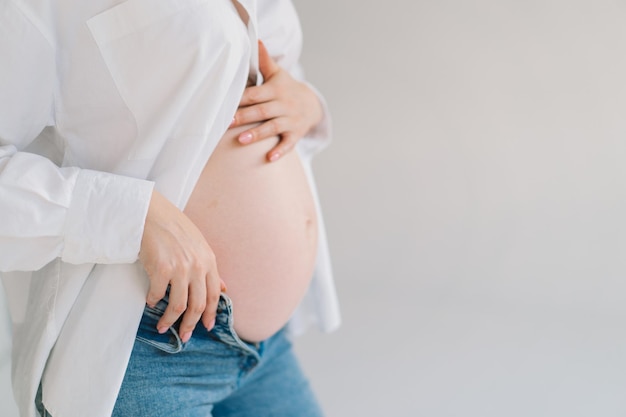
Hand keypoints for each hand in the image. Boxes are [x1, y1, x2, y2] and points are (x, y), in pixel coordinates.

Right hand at [139, 190, 224, 342]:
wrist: (151, 212)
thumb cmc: (173, 227)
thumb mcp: (199, 245)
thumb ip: (210, 268)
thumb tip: (225, 288)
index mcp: (209, 260)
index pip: (215, 294)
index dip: (210, 313)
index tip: (206, 327)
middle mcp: (197, 266)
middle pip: (198, 304)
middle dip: (191, 324)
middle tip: (184, 336)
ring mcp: (180, 268)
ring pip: (179, 305)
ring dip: (170, 320)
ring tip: (163, 327)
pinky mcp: (161, 269)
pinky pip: (158, 295)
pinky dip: (153, 302)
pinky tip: (150, 302)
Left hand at [231, 40, 323, 161]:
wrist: (312, 104)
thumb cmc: (286, 89)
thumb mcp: (278, 74)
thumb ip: (264, 60)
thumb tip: (256, 39)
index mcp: (275, 90)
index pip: (255, 94)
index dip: (241, 99)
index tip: (225, 103)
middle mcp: (283, 105)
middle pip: (261, 112)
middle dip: (244, 117)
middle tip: (226, 123)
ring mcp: (290, 121)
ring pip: (272, 128)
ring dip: (257, 134)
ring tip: (242, 140)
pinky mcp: (296, 134)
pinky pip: (288, 144)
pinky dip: (280, 151)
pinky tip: (269, 158)